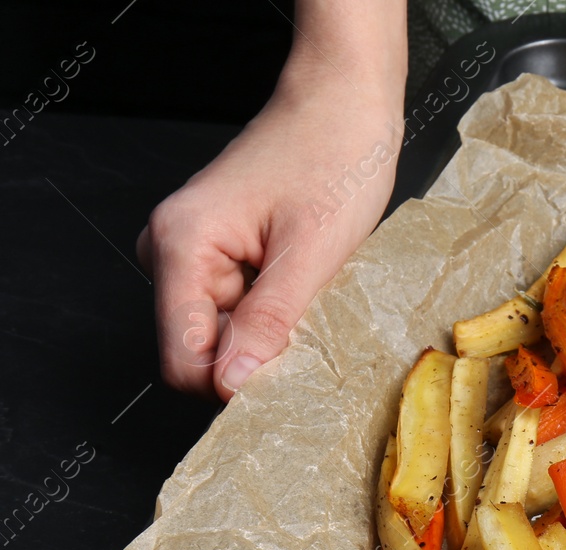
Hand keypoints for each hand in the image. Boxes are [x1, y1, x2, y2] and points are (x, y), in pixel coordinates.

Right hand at [138, 61, 401, 398]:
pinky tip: (306, 283)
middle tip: (312, 326)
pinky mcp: (219, 249)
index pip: (184, 358)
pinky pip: (239, 306)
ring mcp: (194, 248)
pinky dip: (275, 309)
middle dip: (256, 352)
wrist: (345, 102)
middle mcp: (173, 247)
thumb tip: (232, 383)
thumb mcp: (313, 253)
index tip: (284, 380)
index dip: (231, 382)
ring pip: (225, 330)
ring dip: (270, 330)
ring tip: (313, 292)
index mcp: (182, 244)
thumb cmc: (334, 156)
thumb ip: (269, 322)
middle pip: (202, 347)